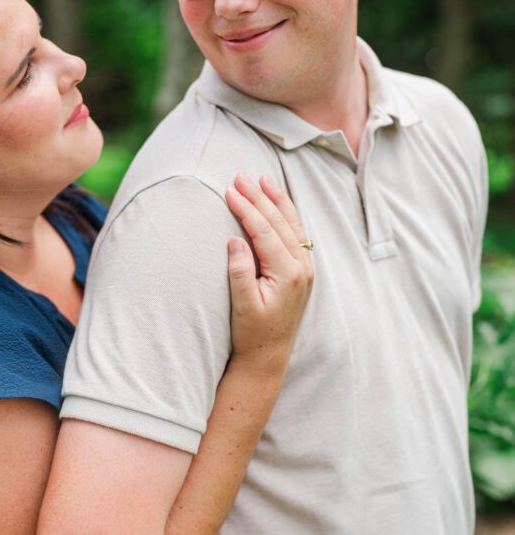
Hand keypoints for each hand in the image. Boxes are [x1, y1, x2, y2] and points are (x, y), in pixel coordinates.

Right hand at [225, 173, 312, 374]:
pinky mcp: (302, 272)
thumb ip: (239, 272)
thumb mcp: (241, 305)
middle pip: (280, 222)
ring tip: (262, 180)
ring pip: (293, 225)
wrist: (268, 358)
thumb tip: (235, 239)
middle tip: (240, 176)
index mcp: (288, 274)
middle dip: (260, 197)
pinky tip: (277, 204)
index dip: (246, 209)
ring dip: (277, 201)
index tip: (228, 190)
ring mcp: (305, 269)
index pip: (264, 231)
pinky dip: (286, 215)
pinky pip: (297, 235)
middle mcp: (302, 268)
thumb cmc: (251, 334)